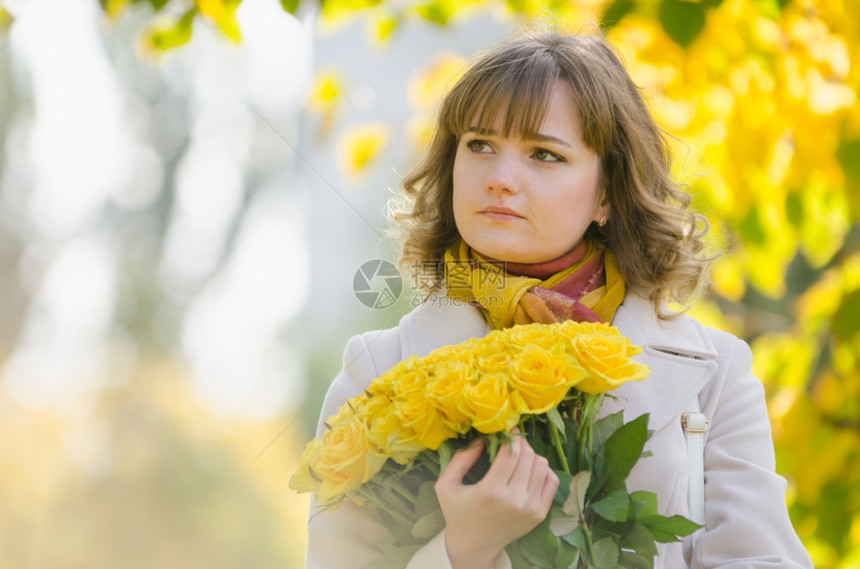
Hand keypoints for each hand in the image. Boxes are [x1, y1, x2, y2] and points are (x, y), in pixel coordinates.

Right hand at [435, 433, 558, 568]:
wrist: (474, 545)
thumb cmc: (457, 512)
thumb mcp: (446, 485)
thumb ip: (460, 459)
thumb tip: (482, 438)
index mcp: (490, 491)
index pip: (511, 452)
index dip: (511, 436)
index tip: (506, 430)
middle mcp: (514, 500)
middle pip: (528, 456)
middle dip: (520, 443)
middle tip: (511, 442)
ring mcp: (530, 508)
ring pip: (542, 465)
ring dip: (531, 455)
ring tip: (519, 456)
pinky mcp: (540, 514)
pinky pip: (551, 480)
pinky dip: (543, 470)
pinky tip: (529, 470)